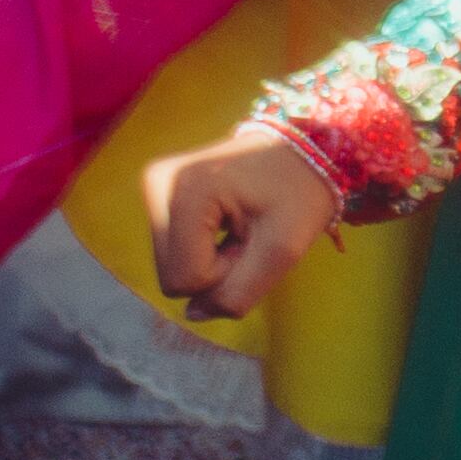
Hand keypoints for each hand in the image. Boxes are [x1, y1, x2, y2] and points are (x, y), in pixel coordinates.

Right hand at [146, 134, 338, 317]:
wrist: (305, 144)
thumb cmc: (301, 191)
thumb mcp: (283, 250)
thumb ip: (239, 293)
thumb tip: (193, 315)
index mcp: (186, 191)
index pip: (186, 280)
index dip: (227, 273)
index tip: (255, 239)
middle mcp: (158, 183)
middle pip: (172, 276)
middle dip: (216, 268)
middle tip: (250, 234)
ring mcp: (155, 184)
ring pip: (171, 266)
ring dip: (210, 259)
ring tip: (242, 226)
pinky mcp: (158, 190)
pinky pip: (173, 249)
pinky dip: (203, 247)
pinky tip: (228, 221)